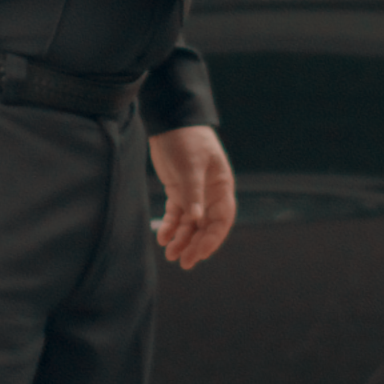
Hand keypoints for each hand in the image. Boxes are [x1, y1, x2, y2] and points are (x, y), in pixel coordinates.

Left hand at [147, 124, 237, 269]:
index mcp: (221, 187)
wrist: (171, 121)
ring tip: (170, 254)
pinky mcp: (178, 191)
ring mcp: (194, 193)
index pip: (222, 219)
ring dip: (182, 239)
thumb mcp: (190, 165)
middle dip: (196, 245)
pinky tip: (162, 237)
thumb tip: (197, 218)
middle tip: (184, 262)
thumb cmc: (187, 139)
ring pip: (191, 224)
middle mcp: (210, 194)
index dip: (214, 238)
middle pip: (206, 226)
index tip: (202, 253)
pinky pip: (177, 214)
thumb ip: (193, 192)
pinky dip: (170, 226)